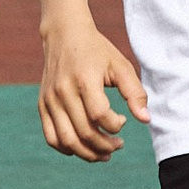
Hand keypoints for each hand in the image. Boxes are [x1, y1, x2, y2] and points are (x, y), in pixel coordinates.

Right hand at [38, 12, 149, 162]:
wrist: (64, 34)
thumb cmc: (97, 51)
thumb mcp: (120, 66)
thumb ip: (135, 92)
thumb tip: (146, 120)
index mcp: (84, 79)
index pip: (99, 115)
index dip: (115, 126)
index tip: (123, 120)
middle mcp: (63, 91)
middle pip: (84, 132)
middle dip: (105, 146)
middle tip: (118, 145)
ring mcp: (50, 100)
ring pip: (67, 140)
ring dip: (87, 154)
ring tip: (104, 154)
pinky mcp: (42, 105)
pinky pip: (51, 137)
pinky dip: (67, 149)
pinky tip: (83, 148)